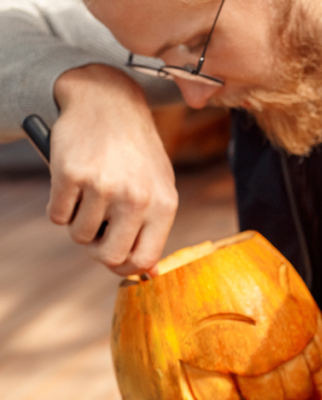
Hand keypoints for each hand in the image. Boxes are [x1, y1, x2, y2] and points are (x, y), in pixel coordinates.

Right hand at [49, 64, 177, 275]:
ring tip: (89, 197)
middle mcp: (136, 197)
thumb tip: (147, 273)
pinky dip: (60, 206)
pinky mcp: (71, 175)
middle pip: (109, 257)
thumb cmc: (136, 151)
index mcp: (164, 204)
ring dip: (78, 223)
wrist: (108, 102)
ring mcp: (103, 186)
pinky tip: (73, 184)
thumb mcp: (158, 186)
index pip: (145, 260)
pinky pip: (57, 216)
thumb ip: (153, 229)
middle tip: (96, 234)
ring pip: (79, 236)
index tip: (116, 260)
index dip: (125, 268)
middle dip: (98, 252)